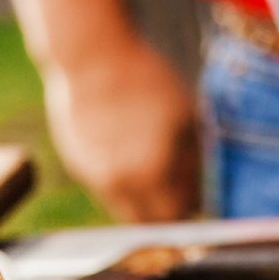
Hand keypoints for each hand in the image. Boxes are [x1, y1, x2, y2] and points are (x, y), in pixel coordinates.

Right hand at [42, 36, 201, 221]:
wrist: (91, 57)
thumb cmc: (147, 81)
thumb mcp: (188, 117)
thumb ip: (195, 163)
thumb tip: (200, 193)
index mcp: (151, 175)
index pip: (174, 217)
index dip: (189, 209)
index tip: (197, 197)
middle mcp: (120, 184)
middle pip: (146, 222)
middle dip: (165, 211)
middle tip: (179, 190)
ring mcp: (95, 176)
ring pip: (124, 207)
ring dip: (142, 197)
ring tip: (152, 163)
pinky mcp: (78, 165)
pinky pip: (106, 187)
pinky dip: (121, 179)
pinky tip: (128, 148)